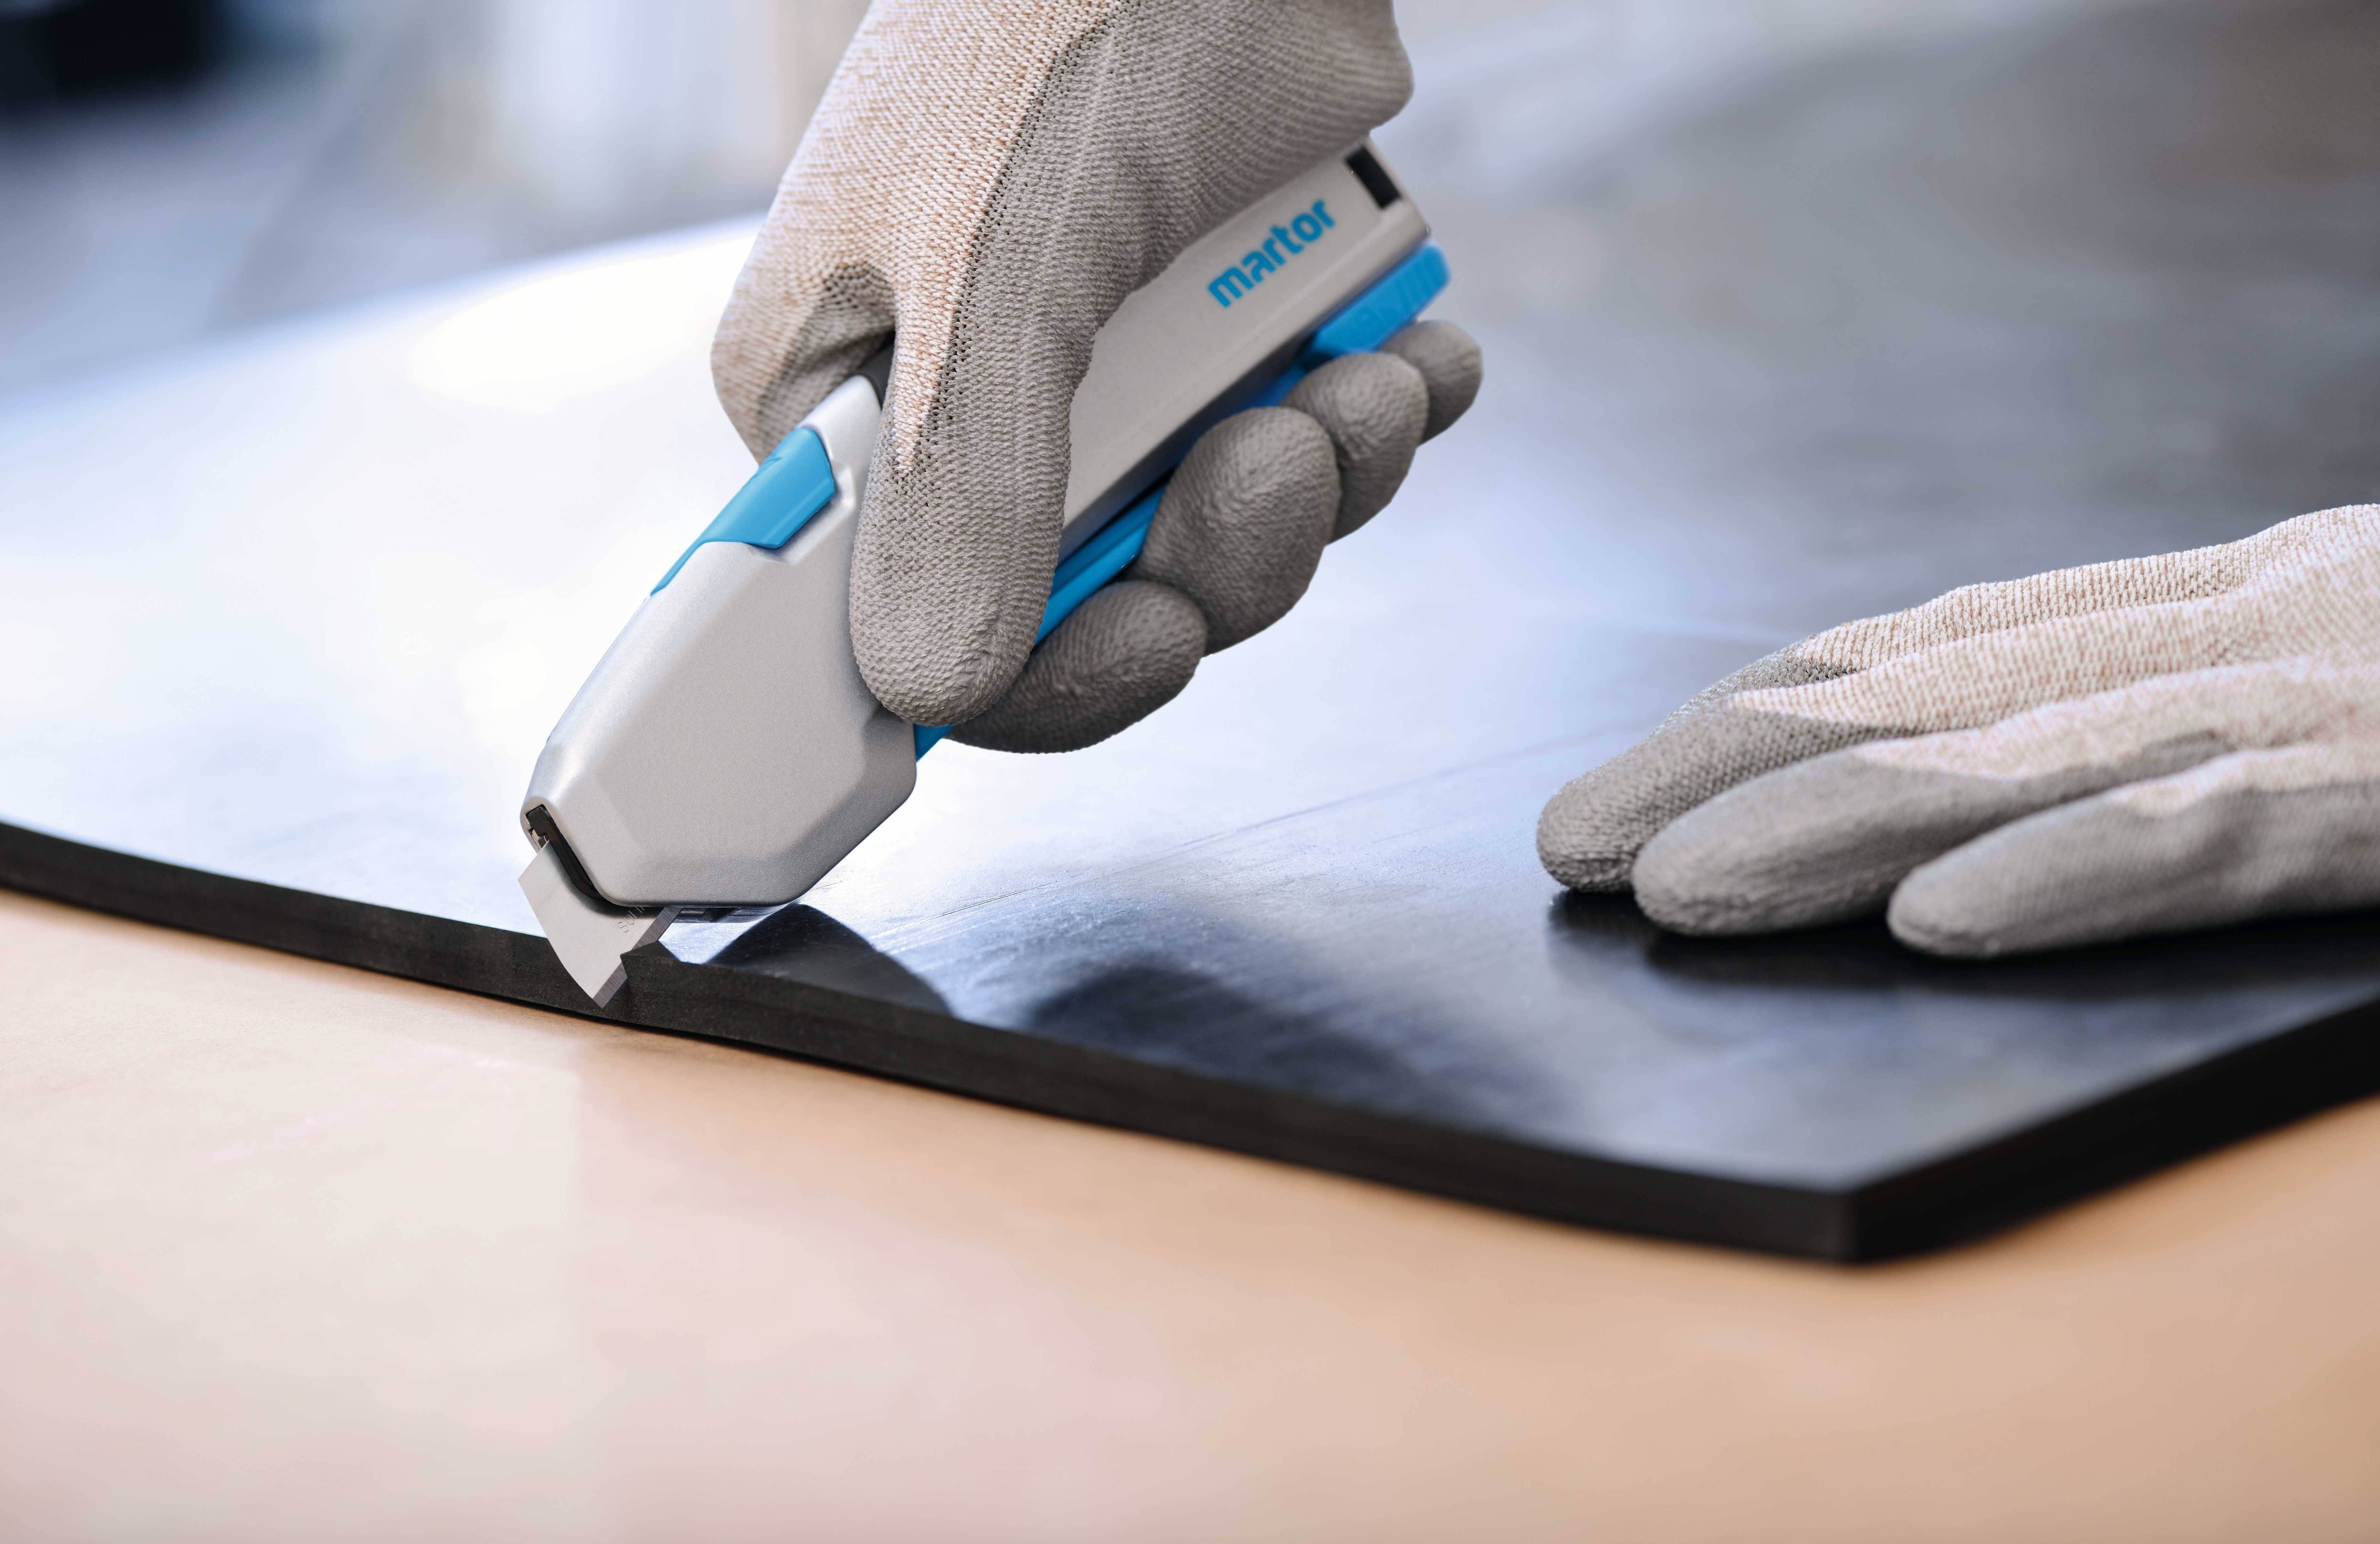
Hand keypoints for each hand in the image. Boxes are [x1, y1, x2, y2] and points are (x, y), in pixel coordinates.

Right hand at [711, 0, 1414, 728]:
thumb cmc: (1062, 11)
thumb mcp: (999, 252)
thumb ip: (967, 479)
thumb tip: (933, 689)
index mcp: (848, 400)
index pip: (907, 626)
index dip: (1033, 671)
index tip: (1155, 639)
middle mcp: (964, 412)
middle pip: (1087, 603)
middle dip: (1218, 557)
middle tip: (1287, 456)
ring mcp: (1097, 375)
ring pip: (1209, 538)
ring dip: (1316, 487)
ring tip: (1370, 387)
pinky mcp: (1214, 332)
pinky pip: (1294, 451)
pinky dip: (1368, 428)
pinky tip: (1413, 366)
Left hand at [1537, 505, 2379, 956]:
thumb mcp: (2346, 683)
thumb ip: (2180, 717)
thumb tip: (1973, 812)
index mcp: (2226, 604)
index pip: (1943, 647)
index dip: (1762, 712)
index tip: (1629, 788)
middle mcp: (2250, 628)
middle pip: (1942, 689)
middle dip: (1735, 763)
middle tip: (1577, 844)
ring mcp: (2325, 702)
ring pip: (2028, 753)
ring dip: (1831, 821)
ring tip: (1671, 887)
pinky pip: (2212, 830)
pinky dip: (2064, 866)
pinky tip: (1934, 916)